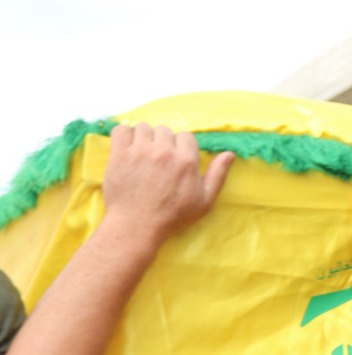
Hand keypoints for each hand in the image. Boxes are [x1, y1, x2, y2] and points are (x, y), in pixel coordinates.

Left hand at [102, 124, 233, 244]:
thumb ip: (217, 176)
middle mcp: (163, 151)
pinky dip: (124, 136)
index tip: (175, 161)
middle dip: (162, 142)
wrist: (137, 227)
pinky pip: (121, 130)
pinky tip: (126, 148)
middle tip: (157, 161)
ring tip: (141, 155)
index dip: (181, 147)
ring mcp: (139, 151)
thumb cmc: (172, 217)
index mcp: (185, 161)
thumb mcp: (204, 202)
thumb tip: (229, 154)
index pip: (185, 136)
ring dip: (143, 138)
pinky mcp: (119, 154)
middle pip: (164, 130)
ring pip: (143, 128)